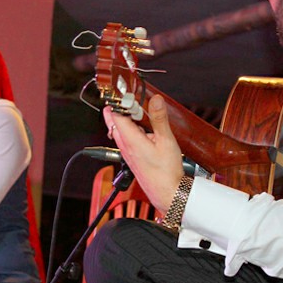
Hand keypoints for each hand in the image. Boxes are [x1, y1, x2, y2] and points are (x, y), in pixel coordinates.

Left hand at [104, 94, 184, 213]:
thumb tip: (155, 99)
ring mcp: (127, 152)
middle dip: (119, 107)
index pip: (115, 114)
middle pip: (114, 121)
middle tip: (128, 94)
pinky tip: (144, 127)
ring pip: (120, 129)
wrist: (167, 193)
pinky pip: (126, 138)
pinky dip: (131, 128)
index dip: (116, 100)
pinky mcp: (132, 157)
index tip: (121, 88)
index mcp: (130, 140)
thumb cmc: (166, 172)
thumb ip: (159, 118)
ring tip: (138, 107)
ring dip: (126, 118)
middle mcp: (124, 146)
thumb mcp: (166, 141)